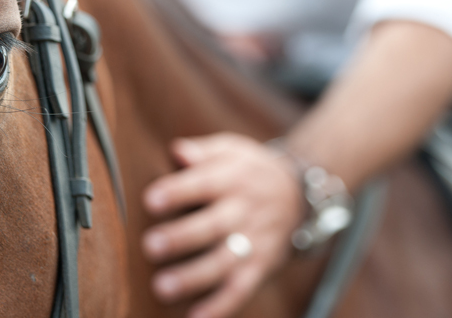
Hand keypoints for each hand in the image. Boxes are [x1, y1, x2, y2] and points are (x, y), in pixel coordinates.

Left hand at [143, 133, 303, 317]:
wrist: (301, 196)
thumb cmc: (248, 171)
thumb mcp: (232, 150)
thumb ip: (203, 151)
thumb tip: (177, 151)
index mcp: (233, 178)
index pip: (204, 183)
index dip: (178, 191)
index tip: (151, 200)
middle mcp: (244, 211)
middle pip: (213, 226)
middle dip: (183, 237)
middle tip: (151, 246)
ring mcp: (254, 242)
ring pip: (224, 262)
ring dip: (194, 277)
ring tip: (162, 287)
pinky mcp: (260, 268)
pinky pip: (240, 290)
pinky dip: (220, 307)